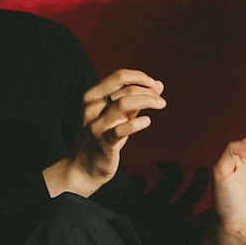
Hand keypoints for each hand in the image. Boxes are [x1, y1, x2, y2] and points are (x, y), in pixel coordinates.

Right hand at [43, 70, 166, 198]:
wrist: (84, 167)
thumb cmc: (103, 138)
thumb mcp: (118, 115)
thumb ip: (136, 99)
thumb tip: (158, 84)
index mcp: (92, 96)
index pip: (119, 76)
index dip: (139, 76)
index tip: (153, 84)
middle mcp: (91, 108)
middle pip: (125, 90)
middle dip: (148, 92)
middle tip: (161, 101)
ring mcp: (96, 125)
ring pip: (124, 104)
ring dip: (147, 101)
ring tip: (160, 105)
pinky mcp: (104, 143)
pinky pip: (122, 129)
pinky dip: (137, 123)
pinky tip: (147, 121)